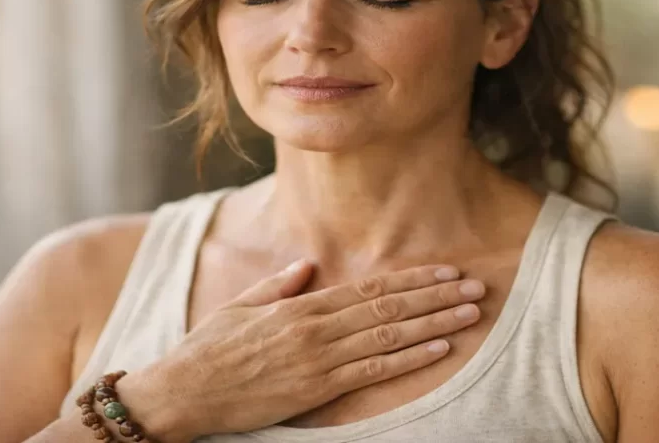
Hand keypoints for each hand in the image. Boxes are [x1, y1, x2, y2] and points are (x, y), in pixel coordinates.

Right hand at [124, 260, 485, 439]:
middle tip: (476, 287)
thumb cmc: (208, 350)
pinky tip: (438, 349)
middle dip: (436, 295)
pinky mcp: (316, 390)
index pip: (370, 288)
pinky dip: (409, 359)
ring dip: (434, 322)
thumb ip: (278, 285)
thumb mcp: (240, 306)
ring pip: (389, 336)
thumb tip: (308, 265)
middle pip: (389, 307)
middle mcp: (316, 327)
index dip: (412, 279)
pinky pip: (372, 372)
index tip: (445, 271)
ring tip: (469, 313)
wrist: (182, 392)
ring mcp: (318, 359)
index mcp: (300, 305)